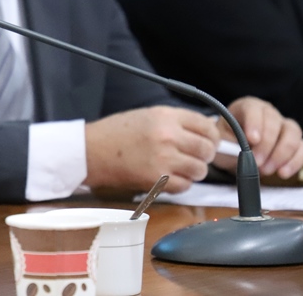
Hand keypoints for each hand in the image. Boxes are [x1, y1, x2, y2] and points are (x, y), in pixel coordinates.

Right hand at [84, 106, 219, 193]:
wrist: (91, 151)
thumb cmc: (116, 132)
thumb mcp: (147, 116)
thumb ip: (176, 122)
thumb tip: (206, 131)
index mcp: (165, 116)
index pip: (206, 126)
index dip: (211, 136)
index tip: (208, 142)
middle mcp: (168, 136)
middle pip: (207, 149)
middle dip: (204, 155)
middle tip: (193, 156)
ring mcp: (163, 159)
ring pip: (199, 170)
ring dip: (193, 171)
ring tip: (178, 167)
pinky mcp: (157, 180)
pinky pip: (185, 186)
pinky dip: (180, 184)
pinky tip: (168, 177)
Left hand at [217, 97, 302, 178]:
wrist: (233, 152)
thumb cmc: (226, 142)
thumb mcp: (221, 140)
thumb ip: (227, 143)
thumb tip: (236, 151)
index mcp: (248, 107)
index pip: (253, 109)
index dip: (254, 123)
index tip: (251, 140)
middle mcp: (268, 112)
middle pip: (275, 122)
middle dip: (267, 145)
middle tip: (257, 162)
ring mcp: (284, 126)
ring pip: (293, 133)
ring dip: (282, 154)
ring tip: (267, 170)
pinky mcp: (295, 141)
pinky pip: (302, 148)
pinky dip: (294, 161)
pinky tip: (282, 173)